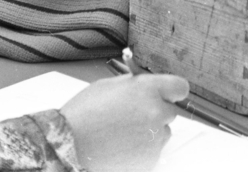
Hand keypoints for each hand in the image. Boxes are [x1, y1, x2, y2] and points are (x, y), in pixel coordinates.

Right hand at [60, 73, 188, 171]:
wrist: (68, 146)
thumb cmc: (84, 114)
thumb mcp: (111, 86)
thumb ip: (136, 85)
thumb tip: (149, 87)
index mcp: (149, 89)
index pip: (180, 87)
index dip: (172, 92)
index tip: (167, 95)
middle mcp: (156, 112)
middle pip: (170, 112)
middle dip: (156, 112)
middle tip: (133, 117)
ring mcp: (154, 139)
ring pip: (162, 133)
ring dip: (148, 133)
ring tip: (121, 135)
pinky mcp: (149, 160)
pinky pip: (151, 152)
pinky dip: (141, 152)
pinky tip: (120, 148)